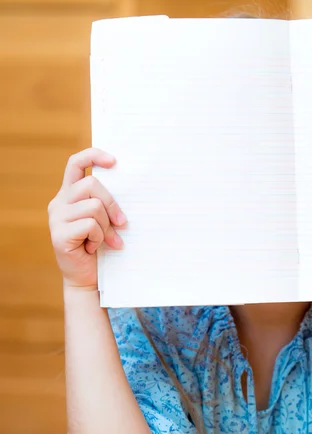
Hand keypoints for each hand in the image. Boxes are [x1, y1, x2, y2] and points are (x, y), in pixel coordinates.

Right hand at [48, 148, 125, 289]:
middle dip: (112, 204)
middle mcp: (59, 202)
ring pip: (93, 207)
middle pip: (91, 185)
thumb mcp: (104, 219)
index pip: (75, 163)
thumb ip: (106, 202)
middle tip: (123, 222)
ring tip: (108, 240)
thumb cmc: (100, 246)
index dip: (94, 156)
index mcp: (69, 194)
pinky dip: (100, 237)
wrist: (88, 277)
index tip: (114, 161)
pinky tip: (94, 248)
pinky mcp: (59, 235)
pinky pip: (89, 225)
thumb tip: (131, 187)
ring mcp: (56, 218)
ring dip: (107, 226)